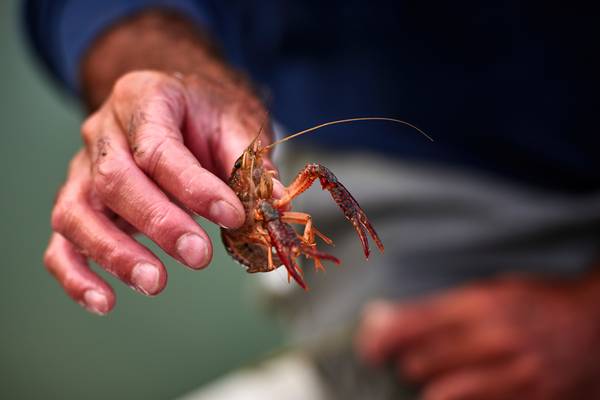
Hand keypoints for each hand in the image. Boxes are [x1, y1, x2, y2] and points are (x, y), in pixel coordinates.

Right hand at [44, 70, 274, 314]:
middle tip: (199, 255)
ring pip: (76, 212)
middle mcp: (104, 133)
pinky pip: (62, 240)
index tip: (232, 216)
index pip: (158, 147)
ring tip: (154, 283)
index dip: (194, 186)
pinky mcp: (78, 202)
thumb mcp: (233, 120)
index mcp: (144, 99)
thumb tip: (272, 205)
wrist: (174, 104)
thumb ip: (249, 161)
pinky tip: (104, 301)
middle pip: (114, 180)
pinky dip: (76, 274)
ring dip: (114, 253)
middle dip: (158, 223)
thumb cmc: (204, 114)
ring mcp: (82, 169)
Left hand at [356, 275, 599, 398]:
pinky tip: (456, 393)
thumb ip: (434, 309)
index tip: (368, 349)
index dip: (382, 339)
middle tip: (413, 360)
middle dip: (409, 363)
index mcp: (482, 305)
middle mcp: (496, 339)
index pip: (415, 324)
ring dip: (430, 387)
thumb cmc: (535, 304)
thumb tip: (380, 317)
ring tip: (433, 379)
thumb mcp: (487, 292)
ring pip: (444, 393)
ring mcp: (516, 376)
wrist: (597, 326)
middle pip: (423, 361)